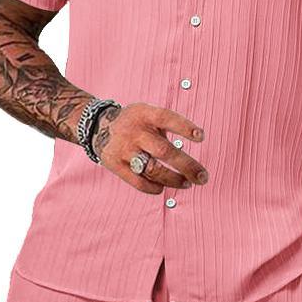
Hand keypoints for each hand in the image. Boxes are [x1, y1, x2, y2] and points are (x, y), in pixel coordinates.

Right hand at [91, 102, 208, 193]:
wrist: (99, 125)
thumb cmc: (135, 123)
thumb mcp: (148, 114)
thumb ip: (167, 128)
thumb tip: (190, 153)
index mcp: (144, 114)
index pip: (166, 118)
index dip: (184, 127)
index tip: (201, 137)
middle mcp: (134, 132)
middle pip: (164, 151)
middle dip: (187, 165)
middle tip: (203, 177)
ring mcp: (124, 149)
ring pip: (153, 170)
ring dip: (174, 180)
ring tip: (188, 183)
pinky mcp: (115, 165)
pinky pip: (138, 182)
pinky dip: (154, 187)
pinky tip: (164, 188)